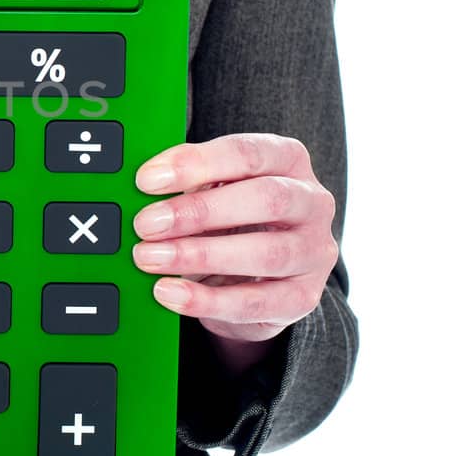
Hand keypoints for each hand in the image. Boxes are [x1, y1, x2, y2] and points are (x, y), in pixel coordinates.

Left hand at [131, 132, 337, 363]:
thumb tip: (142, 184)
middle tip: (146, 224)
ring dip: (199, 256)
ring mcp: (314, 251)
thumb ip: (185, 181)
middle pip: (266, 199)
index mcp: (287, 159)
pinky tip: (169, 293)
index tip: (147, 179)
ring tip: (150, 258)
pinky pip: (256, 303)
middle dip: (199, 212)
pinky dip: (207, 300)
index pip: (248, 153)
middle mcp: (312, 202)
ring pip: (266, 253)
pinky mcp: (303, 297)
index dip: (195, 164)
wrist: (258, 275)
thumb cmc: (229, 218)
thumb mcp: (210, 189)